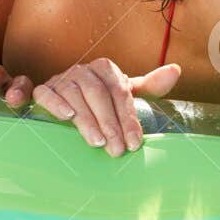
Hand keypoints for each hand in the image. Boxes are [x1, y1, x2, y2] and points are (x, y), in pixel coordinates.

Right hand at [33, 59, 179, 155]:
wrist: (66, 98)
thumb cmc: (102, 99)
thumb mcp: (125, 93)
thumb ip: (150, 86)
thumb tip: (176, 70)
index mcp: (106, 69)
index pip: (120, 93)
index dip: (129, 118)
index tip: (135, 143)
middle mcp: (84, 71)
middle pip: (99, 95)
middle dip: (110, 124)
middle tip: (118, 150)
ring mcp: (62, 79)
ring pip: (75, 96)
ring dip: (87, 120)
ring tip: (98, 143)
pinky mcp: (44, 90)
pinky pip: (46, 94)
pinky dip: (56, 104)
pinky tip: (66, 117)